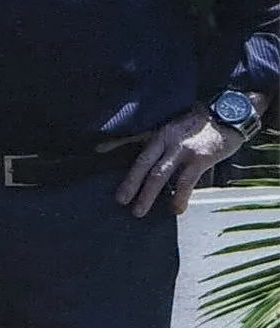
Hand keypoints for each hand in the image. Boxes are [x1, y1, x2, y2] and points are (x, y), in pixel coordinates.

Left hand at [115, 107, 240, 217]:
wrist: (228, 116)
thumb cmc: (195, 126)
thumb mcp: (168, 127)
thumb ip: (143, 137)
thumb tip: (104, 147)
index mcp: (158, 132)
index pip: (132, 139)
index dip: (114, 145)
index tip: (98, 154)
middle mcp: (167, 140)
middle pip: (143, 163)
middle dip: (130, 183)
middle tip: (120, 201)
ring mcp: (183, 149)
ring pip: (160, 174)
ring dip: (147, 194)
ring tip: (139, 211)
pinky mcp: (200, 158)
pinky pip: (186, 181)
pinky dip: (179, 197)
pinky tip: (176, 209)